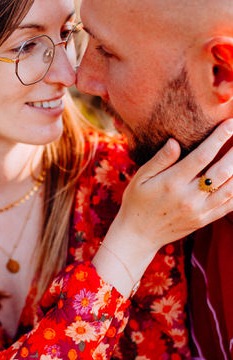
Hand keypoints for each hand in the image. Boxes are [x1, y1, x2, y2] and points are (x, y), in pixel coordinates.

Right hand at [95, 119, 232, 293]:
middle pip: (222, 171)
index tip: (230, 124)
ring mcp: (199, 211)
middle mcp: (189, 197)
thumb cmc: (136, 201)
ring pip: (230, 189)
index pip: (201, 156)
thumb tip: (175, 142)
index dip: (218, 138)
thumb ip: (160, 160)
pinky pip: (229, 206)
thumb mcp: (140, 178)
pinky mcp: (204, 220)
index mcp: (172, 183)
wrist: (138, 236)